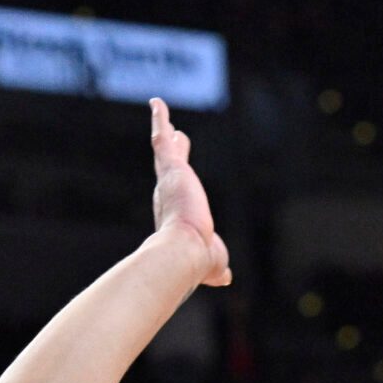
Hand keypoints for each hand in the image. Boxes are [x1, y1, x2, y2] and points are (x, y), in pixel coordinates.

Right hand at [149, 98, 231, 286]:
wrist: (186, 252)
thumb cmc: (197, 260)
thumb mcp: (213, 262)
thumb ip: (219, 268)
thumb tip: (226, 278)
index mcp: (177, 214)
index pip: (178, 194)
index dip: (179, 183)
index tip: (180, 173)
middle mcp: (168, 194)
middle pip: (170, 167)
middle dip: (172, 152)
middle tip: (176, 136)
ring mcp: (168, 179)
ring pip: (164, 147)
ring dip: (163, 129)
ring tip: (161, 112)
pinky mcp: (170, 166)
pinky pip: (162, 135)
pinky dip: (159, 119)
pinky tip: (157, 103)